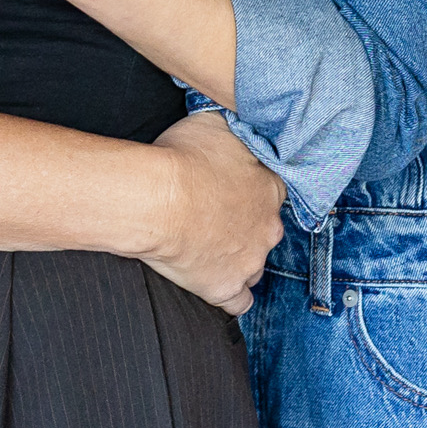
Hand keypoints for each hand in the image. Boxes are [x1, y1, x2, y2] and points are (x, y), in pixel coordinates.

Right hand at [143, 111, 283, 313]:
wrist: (156, 200)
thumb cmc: (181, 159)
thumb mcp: (213, 124)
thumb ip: (234, 131)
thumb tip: (238, 127)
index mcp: (269, 188)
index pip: (270, 191)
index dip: (247, 189)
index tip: (227, 188)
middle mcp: (268, 227)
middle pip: (264, 230)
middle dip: (244, 225)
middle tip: (211, 216)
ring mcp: (249, 261)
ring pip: (254, 264)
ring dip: (238, 258)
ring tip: (207, 248)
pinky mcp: (225, 288)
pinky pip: (239, 303)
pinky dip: (230, 296)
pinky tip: (215, 284)